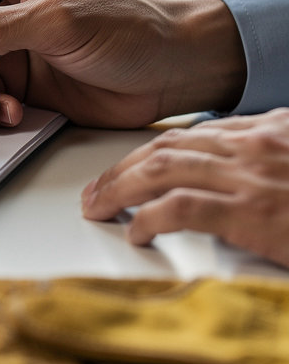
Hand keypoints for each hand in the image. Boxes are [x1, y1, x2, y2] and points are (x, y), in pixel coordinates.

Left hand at [82, 109, 288, 266]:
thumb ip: (266, 158)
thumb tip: (235, 171)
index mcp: (267, 130)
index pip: (190, 135)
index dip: (149, 151)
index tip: (128, 168)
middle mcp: (252, 146)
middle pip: (165, 148)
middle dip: (122, 169)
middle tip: (96, 189)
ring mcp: (250, 177)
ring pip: (162, 171)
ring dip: (120, 189)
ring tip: (99, 207)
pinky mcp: (253, 214)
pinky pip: (182, 209)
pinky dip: (150, 220)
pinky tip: (137, 234)